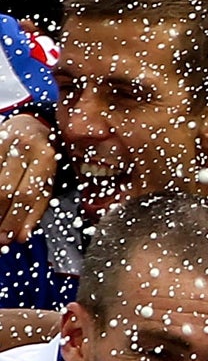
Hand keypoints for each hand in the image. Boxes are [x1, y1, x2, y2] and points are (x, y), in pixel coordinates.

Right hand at [0, 112, 54, 243]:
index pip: (34, 194)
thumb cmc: (42, 154)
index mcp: (47, 156)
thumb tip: (24, 233)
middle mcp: (25, 147)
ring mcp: (4, 141)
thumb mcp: (49, 172)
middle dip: (4, 218)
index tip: (18, 239)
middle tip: (1, 238)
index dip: (24, 219)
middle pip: (10, 190)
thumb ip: (39, 198)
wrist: (30, 121)